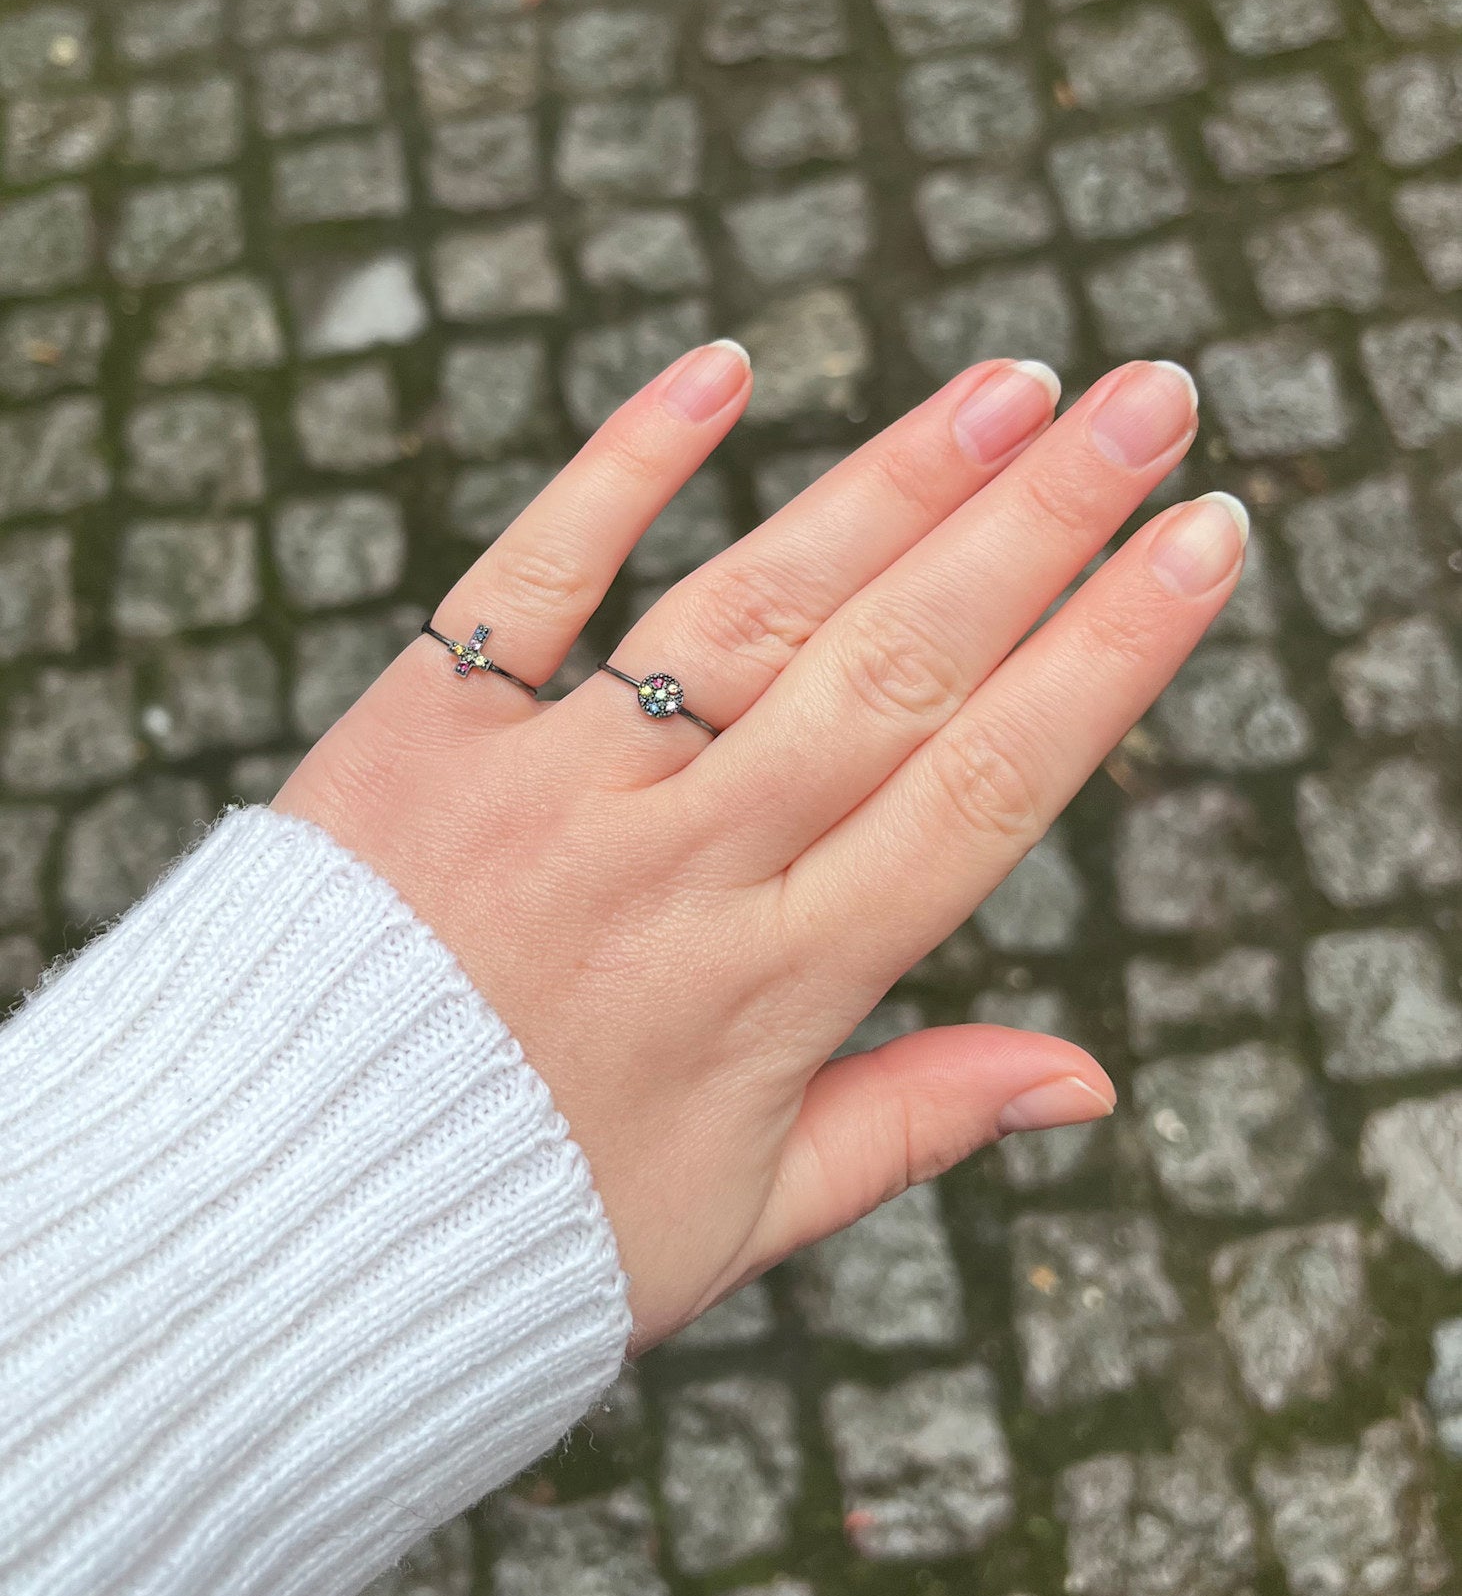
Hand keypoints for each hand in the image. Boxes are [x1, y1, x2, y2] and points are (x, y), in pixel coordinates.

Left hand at [275, 342, 1242, 1346]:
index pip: (982, 790)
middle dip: (1045, 523)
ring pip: (754, 607)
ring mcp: (548, 785)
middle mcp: (680, 866)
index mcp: (775, 988)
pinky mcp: (419, 729)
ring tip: (1011, 383)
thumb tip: (1095, 1080)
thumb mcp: (738, 1220)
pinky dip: (622, 466)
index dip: (1107, 659)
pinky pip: (530, 576)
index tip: (1205, 541)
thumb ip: (914, 1125)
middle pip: (898, 667)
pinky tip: (723, 370)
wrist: (254, 1221)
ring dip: (893, 483)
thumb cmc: (517, 1226)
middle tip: (1157, 395)